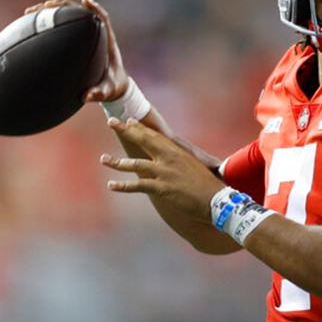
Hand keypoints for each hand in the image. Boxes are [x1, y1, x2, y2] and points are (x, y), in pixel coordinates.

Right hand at [24, 0, 130, 101]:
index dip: (94, 8)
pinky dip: (47, 23)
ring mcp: (84, 35)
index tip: (85, 1)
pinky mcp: (76, 39)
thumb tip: (87, 96)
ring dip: (50, 11)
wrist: (113, 87)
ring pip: (67, 16)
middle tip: (43, 7)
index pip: (102, 18)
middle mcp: (95, 33)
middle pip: (79, 11)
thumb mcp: (107, 91)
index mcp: (107, 41)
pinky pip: (61, 26)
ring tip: (29, 13)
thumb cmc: (112, 87)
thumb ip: (99, 94)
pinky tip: (30, 25)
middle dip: (61, 6)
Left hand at [100, 118, 225, 222]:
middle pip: (143, 141)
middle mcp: (170, 158)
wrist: (217, 200)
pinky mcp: (163, 188)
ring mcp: (165, 172)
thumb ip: (182, 165)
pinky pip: (138, 185)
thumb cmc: (209, 187)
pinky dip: (123, 186)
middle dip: (126, 130)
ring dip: (117, 162)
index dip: (141, 128)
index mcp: (178, 152)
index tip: (130, 121)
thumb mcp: (195, 169)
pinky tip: (111, 185)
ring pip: (136, 164)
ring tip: (103, 159)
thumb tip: (176, 166)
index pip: (156, 136)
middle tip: (112, 122)